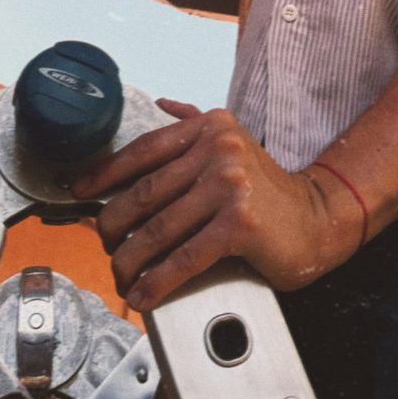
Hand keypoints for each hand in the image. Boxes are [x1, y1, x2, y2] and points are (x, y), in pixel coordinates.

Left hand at [70, 102, 361, 311]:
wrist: (317, 217)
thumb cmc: (268, 190)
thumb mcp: (234, 143)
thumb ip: (195, 125)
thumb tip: (163, 105)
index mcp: (210, 127)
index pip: (144, 149)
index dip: (106, 173)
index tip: (80, 191)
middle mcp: (218, 148)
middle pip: (145, 192)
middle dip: (114, 225)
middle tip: (104, 245)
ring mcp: (229, 184)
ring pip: (159, 228)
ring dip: (130, 259)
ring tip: (120, 276)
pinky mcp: (239, 222)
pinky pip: (185, 256)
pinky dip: (158, 280)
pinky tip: (145, 293)